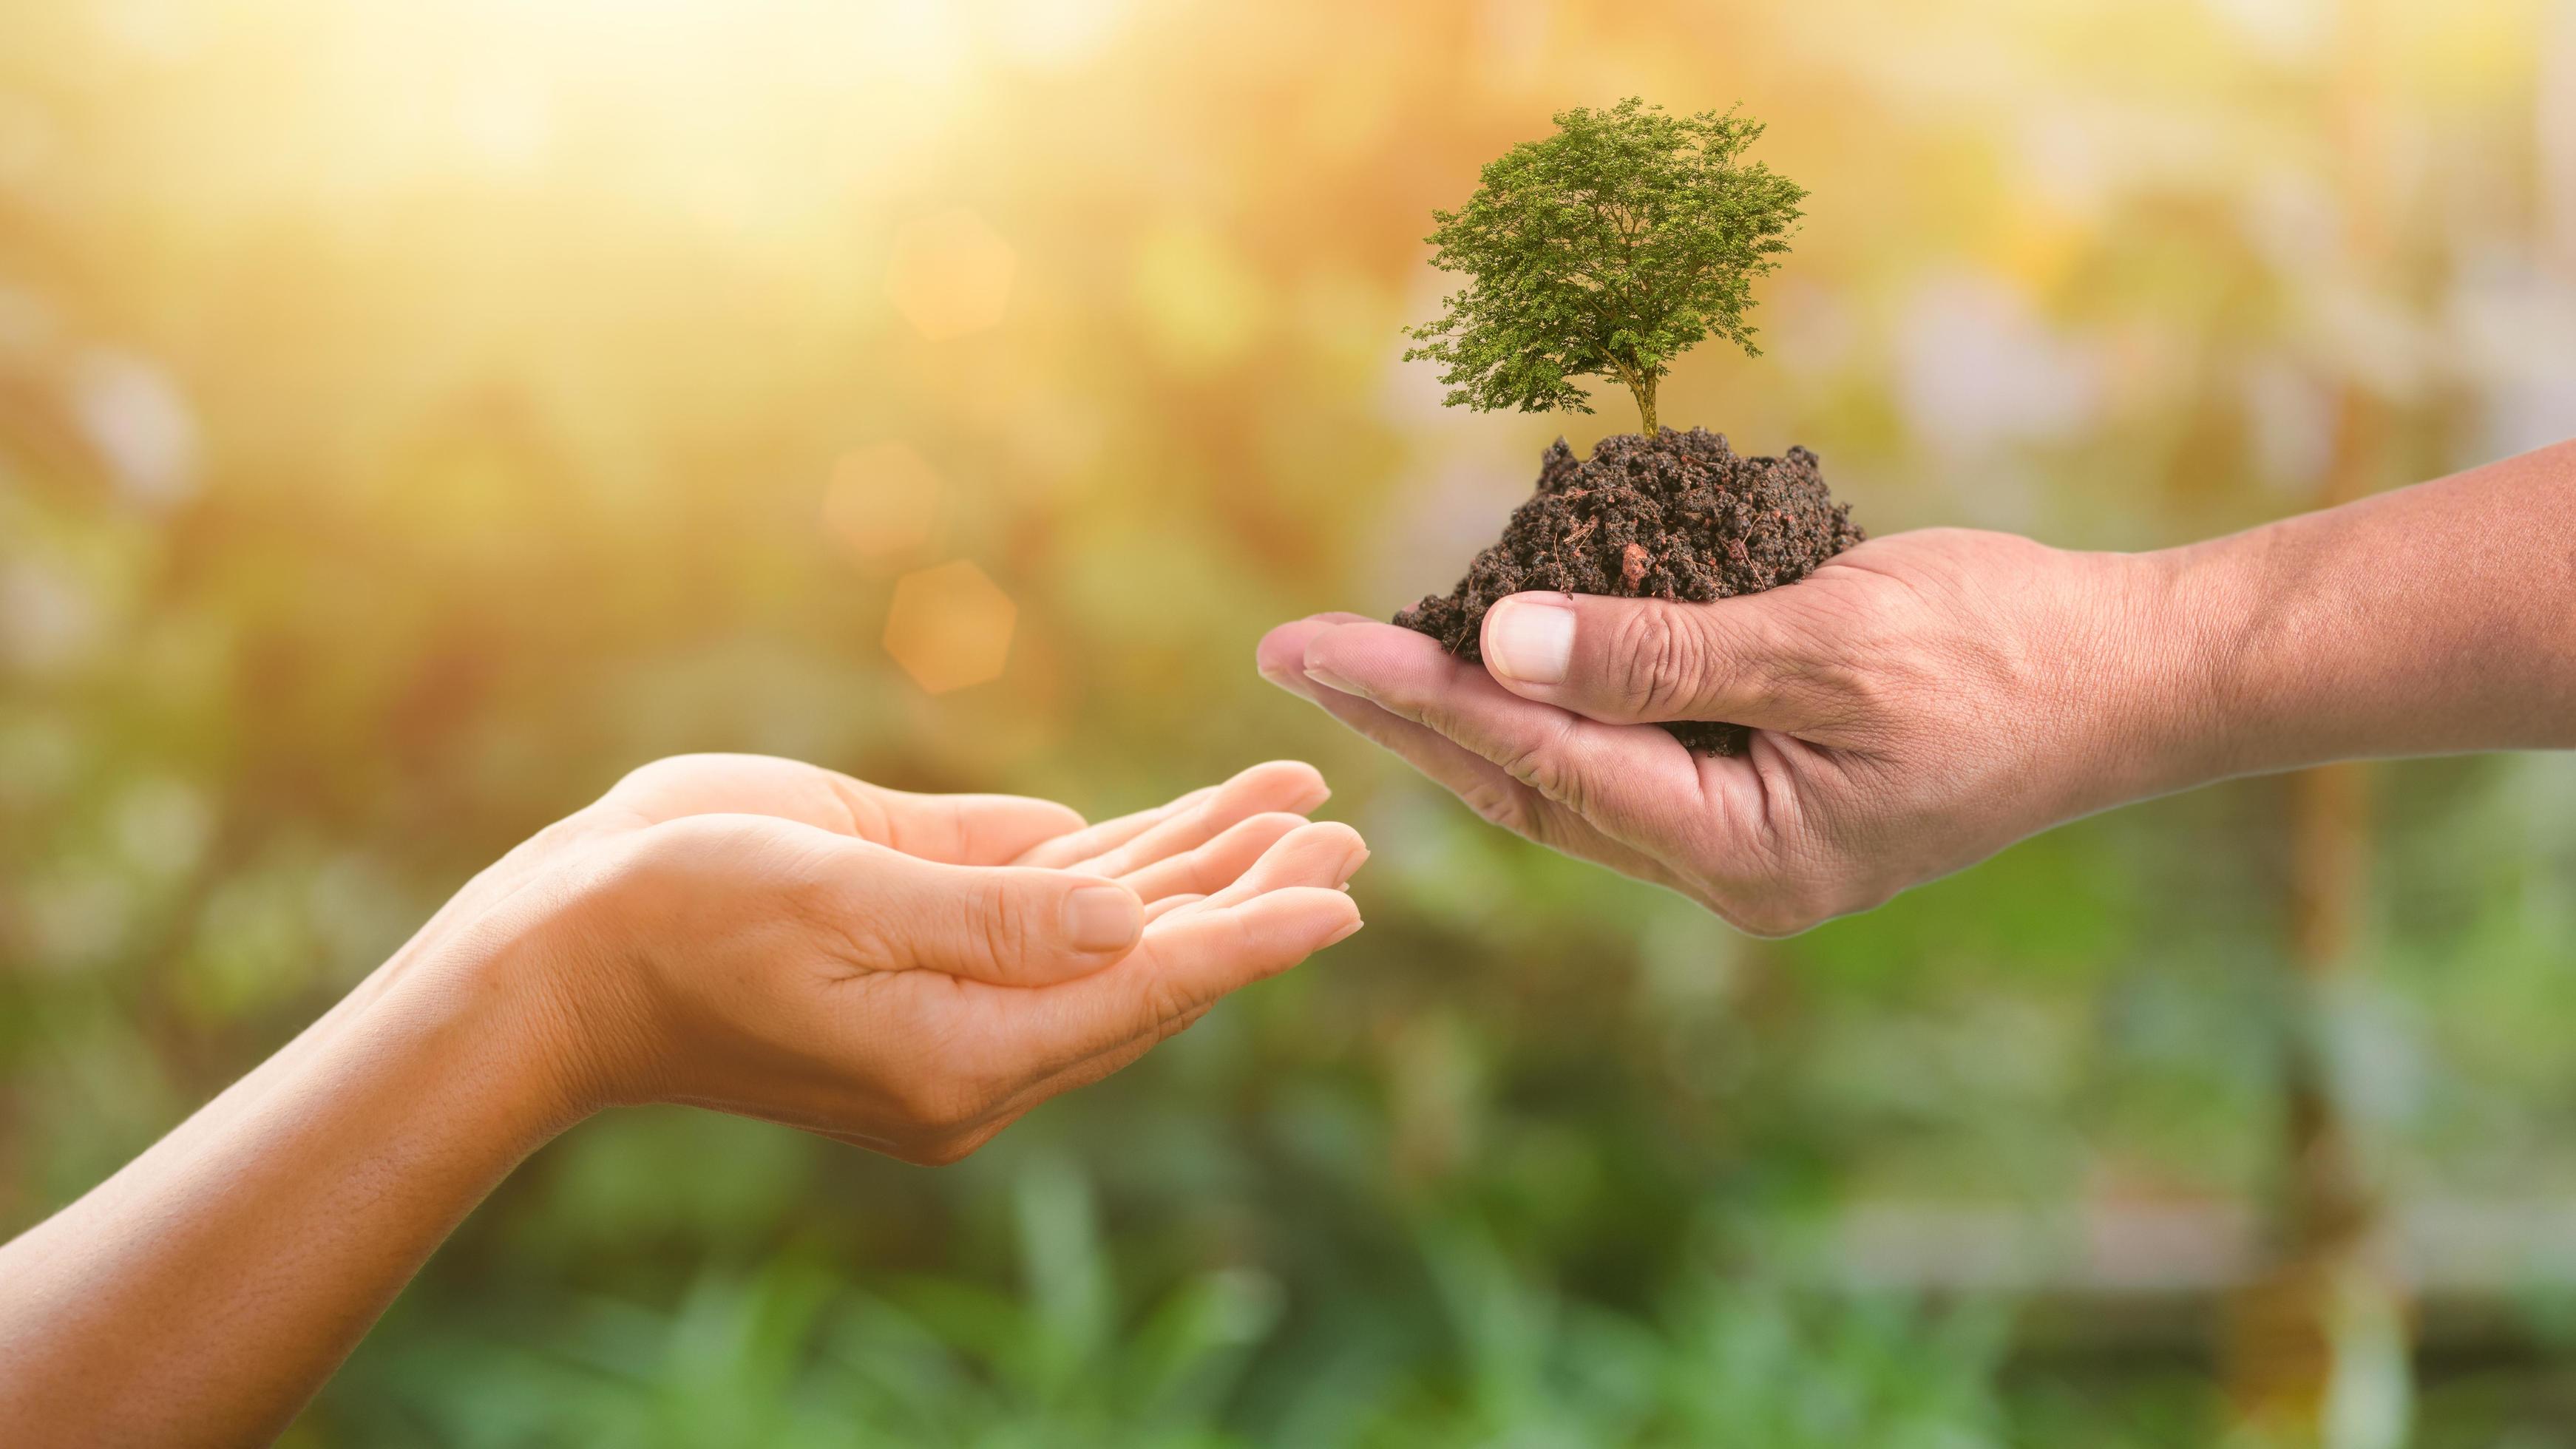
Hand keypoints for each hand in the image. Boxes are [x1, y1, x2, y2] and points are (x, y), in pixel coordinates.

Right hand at [487, 754, 1366, 1160]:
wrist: (555, 953)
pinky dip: (1122, 860)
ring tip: (1297, 807)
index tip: (1344, 897)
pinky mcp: (921, 939)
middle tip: (1349, 835)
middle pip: (1150, 963)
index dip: (1251, 939)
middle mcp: (975, 1038)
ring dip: (1202, 865)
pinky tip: (1185, 828)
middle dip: (1251, 892)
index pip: (1143, 990)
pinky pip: (1047, 903)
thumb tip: (1125, 918)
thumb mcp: (831, 900)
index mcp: (960, 1054)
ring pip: (1110, 929)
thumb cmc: (671, 922)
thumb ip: (987, 914)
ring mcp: (951, 992)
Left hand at [1261, 529, 2185, 934]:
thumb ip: (1664, 652)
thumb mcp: (1829, 640)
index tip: (1303, 647)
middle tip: (1288, 657)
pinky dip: (1558, 697)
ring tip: (1359, 659)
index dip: (1413, 697)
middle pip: (1528, 785)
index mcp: (1740, 851)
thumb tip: (1503, 646)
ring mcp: (1745, 837)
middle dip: (1407, 718)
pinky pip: (1629, 748)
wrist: (2136, 677)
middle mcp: (1725, 865)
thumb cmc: (2007, 652)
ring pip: (1569, 773)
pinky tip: (1497, 649)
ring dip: (1468, 711)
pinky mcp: (1763, 791)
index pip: (1538, 761)